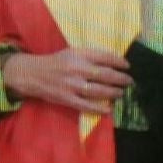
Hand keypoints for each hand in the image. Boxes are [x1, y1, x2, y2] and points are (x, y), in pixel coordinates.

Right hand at [1, 47, 131, 113]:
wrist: (32, 74)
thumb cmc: (56, 62)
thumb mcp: (72, 53)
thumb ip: (90, 56)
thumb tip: (113, 62)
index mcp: (79, 54)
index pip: (104, 57)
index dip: (119, 61)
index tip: (127, 66)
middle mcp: (77, 68)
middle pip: (105, 74)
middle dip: (120, 78)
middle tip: (129, 81)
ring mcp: (72, 85)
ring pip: (98, 90)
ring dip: (113, 92)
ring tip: (121, 93)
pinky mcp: (67, 98)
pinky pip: (86, 105)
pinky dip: (99, 108)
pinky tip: (108, 109)